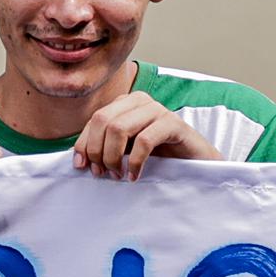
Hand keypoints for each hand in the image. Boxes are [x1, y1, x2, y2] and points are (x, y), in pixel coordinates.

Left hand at [71, 92, 209, 178]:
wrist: (196, 162)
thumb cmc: (159, 157)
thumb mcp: (126, 150)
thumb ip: (105, 147)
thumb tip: (79, 159)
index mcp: (126, 103)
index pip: (94, 119)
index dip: (84, 144)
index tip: (82, 167)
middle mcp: (140, 100)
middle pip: (102, 120)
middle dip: (97, 151)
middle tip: (103, 173)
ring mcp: (157, 109)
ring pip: (119, 128)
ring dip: (113, 157)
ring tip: (118, 175)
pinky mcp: (174, 123)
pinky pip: (144, 140)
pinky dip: (134, 162)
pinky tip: (134, 175)